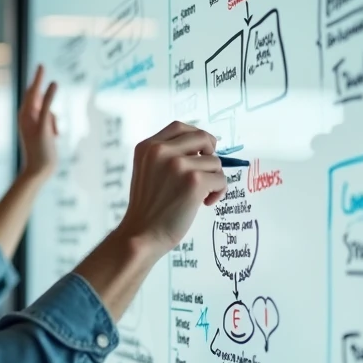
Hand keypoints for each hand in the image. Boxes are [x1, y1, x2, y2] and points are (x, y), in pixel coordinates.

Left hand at [18, 65, 58, 179]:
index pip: (32, 91)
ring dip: (53, 117)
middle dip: (44, 92)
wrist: (39, 170)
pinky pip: (51, 120)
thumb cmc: (40, 149)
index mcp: (24, 114)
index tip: (41, 65)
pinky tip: (56, 136)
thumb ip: (48, 103)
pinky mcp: (42, 131)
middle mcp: (27, 118)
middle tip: (42, 68)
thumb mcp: (44, 124)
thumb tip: (53, 84)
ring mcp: (34, 124)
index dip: (37, 78)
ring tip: (53, 133)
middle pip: (37, 98)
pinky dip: (55, 124)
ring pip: (48, 110)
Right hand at [115, 121, 226, 257]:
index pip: (180, 127)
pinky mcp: (194, 181)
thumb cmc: (148, 208)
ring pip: (215, 162)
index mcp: (147, 147)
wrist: (142, 235)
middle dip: (211, 153)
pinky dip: (218, 192)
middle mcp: (161, 151)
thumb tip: (203, 147)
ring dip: (213, 178)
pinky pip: (220, 179)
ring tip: (201, 196)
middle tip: (208, 171)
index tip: (201, 151)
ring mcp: (178, 165)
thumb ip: (166, 156)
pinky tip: (205, 203)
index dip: (195, 137)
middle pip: (202, 137)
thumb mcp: (147, 171)